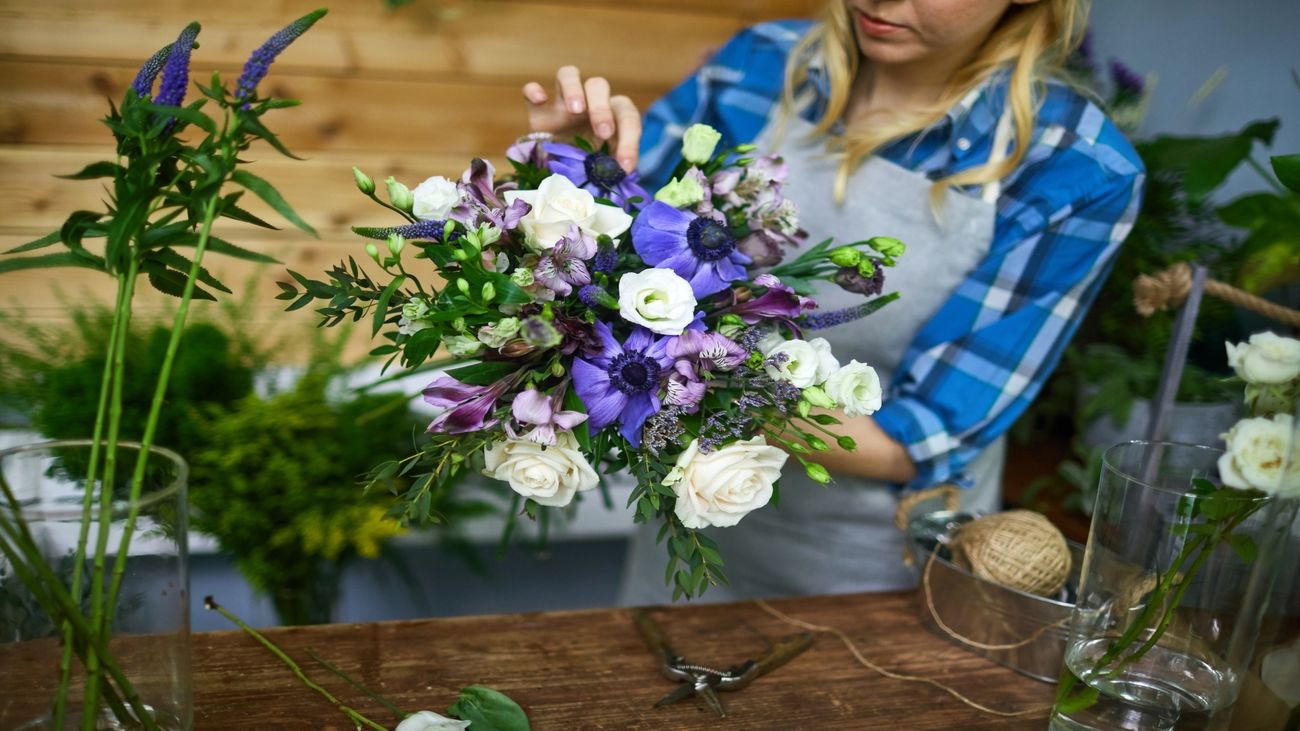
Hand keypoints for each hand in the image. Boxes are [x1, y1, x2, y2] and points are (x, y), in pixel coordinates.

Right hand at [523, 66, 641, 172]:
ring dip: (573, 88)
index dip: (630, 139)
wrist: (559, 172)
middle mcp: (589, 102)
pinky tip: (539, 100)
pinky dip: (533, 90)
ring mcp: (561, 103)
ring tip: (574, 109)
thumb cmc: (590, 167)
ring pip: (568, 74)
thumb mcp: (604, 170)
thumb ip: (614, 168)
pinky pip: (531, 90)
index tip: (624, 165)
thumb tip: (621, 175)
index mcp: (611, 114)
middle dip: (602, 108)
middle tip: (603, 132)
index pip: (626, 115)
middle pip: (598, 85)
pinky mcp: (538, 111)